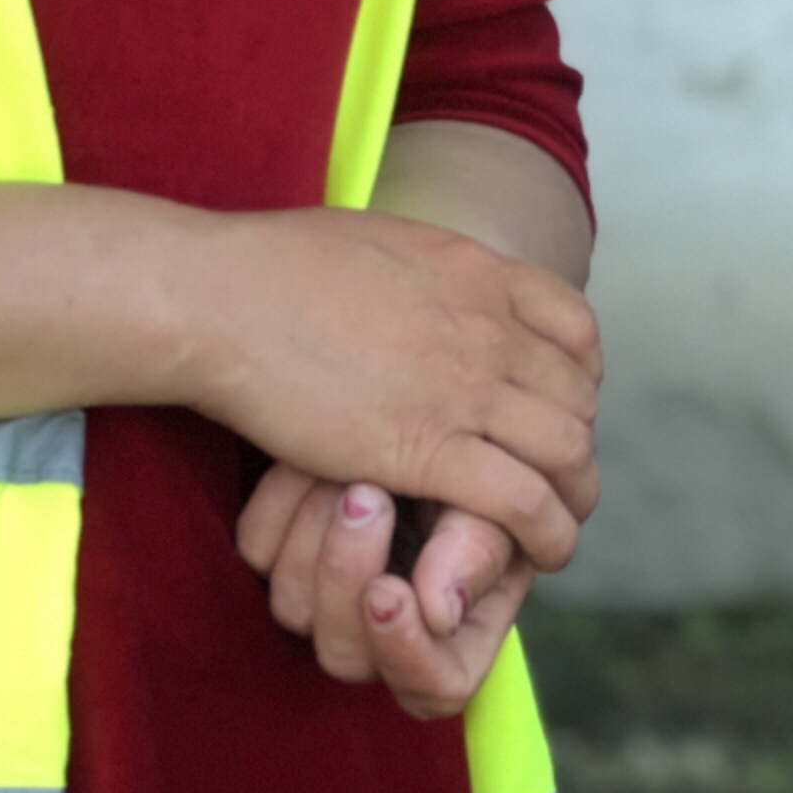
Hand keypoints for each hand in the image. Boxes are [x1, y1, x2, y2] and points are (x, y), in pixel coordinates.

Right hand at [169, 207, 601, 569]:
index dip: (576, 376)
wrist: (214, 298)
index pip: (576, 328)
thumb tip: (420, 287)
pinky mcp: (428, 449)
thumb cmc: (264, 267)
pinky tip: (535, 550)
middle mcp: (483, 327)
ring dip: (570, 495)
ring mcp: (461, 388)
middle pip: (577, 398)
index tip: (547, 405)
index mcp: (471, 271)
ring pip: (567, 454)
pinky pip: (525, 503)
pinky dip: (546, 534)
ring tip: (550, 522)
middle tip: (546, 476)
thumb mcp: (370, 242)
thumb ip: (418, 272)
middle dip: (572, 443)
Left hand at [236, 466, 536, 719]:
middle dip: (347, 576)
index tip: (388, 591)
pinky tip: (313, 464)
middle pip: (344, 657)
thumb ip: (477, 554)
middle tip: (367, 498)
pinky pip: (259, 551)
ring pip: (292, 609)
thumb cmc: (466, 476)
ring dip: (315, 532)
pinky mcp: (277, 558)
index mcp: (451, 639)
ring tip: (348, 473)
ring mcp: (322, 603)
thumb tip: (440, 614)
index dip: (407, 654)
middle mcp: (380, 636)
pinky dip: (282, 502)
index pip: (434, 689)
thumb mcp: (491, 505)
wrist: (408, 424)